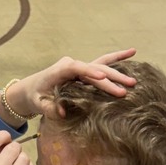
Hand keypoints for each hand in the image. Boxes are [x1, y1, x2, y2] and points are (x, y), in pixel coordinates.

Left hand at [0, 50, 137, 126]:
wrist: (31, 89)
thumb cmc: (35, 96)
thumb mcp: (38, 104)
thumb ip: (49, 108)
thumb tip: (61, 112)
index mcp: (58, 70)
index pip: (76, 69)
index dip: (89, 72)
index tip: (102, 78)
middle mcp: (71, 64)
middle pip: (93, 69)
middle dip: (110, 79)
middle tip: (127, 88)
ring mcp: (79, 66)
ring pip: (101, 66)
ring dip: (118, 72)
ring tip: (134, 80)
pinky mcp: (84, 70)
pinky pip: (102, 63)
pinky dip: (116, 58)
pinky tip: (132, 52)